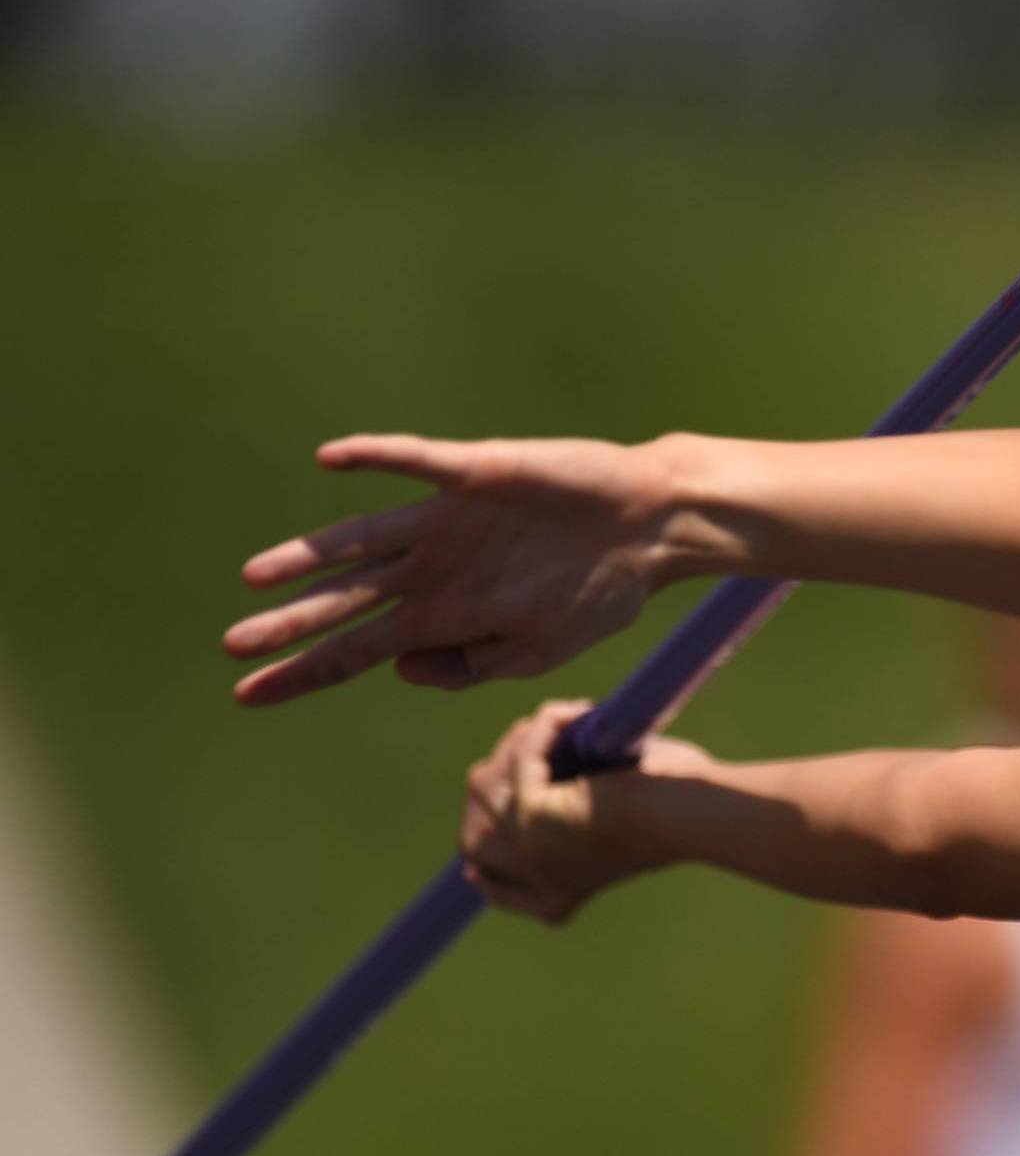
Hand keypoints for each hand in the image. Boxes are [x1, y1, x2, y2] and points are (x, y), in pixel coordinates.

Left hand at [224, 434, 688, 706]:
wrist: (651, 529)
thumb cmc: (600, 593)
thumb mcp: (537, 653)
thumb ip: (469, 666)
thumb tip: (398, 669)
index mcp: (445, 615)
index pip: (357, 650)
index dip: (302, 673)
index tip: (245, 695)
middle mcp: (433, 568)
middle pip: (346, 602)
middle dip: (289, 627)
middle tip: (232, 645)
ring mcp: (448, 522)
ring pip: (361, 541)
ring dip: (309, 558)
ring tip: (255, 577)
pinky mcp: (475, 475)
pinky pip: (414, 465)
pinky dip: (374, 459)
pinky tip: (331, 460)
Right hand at [461, 699, 707, 922]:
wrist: (697, 814)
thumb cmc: (681, 806)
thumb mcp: (621, 814)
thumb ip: (581, 801)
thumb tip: (561, 756)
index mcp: (560, 896)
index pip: (501, 889)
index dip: (484, 869)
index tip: (475, 859)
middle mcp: (542, 883)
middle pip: (476, 834)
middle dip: (496, 777)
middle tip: (533, 736)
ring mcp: (530, 852)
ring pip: (486, 785)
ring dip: (523, 741)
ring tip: (567, 718)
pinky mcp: (532, 816)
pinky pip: (519, 758)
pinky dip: (543, 728)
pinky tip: (577, 713)